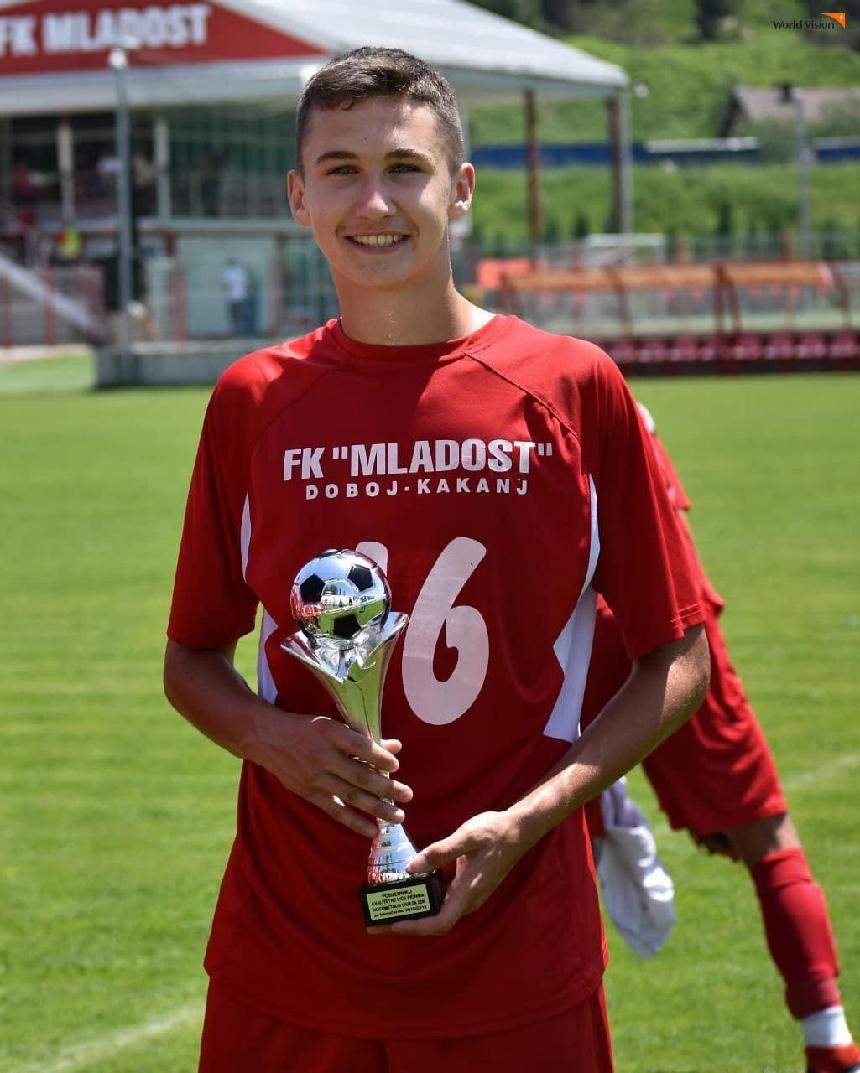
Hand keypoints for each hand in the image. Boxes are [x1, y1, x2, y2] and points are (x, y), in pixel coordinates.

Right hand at [245, 708, 412, 836]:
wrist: (268, 738)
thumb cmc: (307, 728)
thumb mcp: (333, 725)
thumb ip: (364, 738)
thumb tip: (397, 747)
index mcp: (330, 733)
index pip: (359, 747)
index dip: (379, 757)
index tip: (397, 765)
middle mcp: (323, 756)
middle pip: (359, 775)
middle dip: (386, 787)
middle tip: (408, 795)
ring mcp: (316, 778)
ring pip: (351, 795)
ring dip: (377, 808)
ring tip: (398, 817)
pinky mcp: (310, 794)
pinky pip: (335, 810)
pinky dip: (354, 822)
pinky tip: (373, 830)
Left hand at [369, 810, 532, 936]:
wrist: (519, 830)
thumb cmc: (495, 832)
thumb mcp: (467, 836)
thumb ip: (440, 852)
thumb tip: (411, 868)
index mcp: (468, 892)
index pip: (439, 922)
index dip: (414, 927)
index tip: (391, 925)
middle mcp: (469, 900)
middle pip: (435, 922)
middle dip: (406, 924)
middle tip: (377, 921)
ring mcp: (469, 895)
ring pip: (438, 913)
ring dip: (413, 913)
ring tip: (387, 908)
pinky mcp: (468, 887)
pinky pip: (443, 901)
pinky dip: (424, 900)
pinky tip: (410, 889)